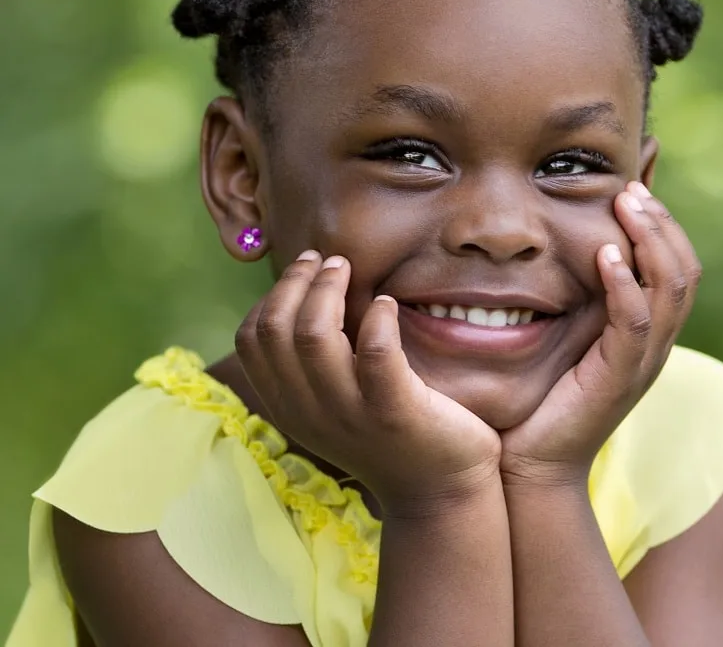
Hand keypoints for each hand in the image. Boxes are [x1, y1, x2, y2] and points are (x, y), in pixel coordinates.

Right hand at [235, 252, 501, 515]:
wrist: (440, 493)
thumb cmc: (390, 434)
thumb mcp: (335, 404)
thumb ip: (313, 366)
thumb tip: (304, 297)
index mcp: (290, 407)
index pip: (251, 340)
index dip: (271, 295)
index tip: (302, 270)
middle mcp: (310, 412)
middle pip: (275, 331)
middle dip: (296, 282)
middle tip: (326, 259)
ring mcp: (351, 414)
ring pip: (314, 335)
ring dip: (328, 289)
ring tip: (348, 268)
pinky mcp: (396, 412)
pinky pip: (376, 353)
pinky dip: (378, 318)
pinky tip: (388, 304)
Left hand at [498, 181, 701, 488]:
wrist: (534, 463)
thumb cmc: (545, 398)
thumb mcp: (570, 336)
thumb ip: (581, 298)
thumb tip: (569, 249)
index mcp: (648, 332)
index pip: (678, 268)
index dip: (663, 226)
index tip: (633, 189)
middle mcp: (655, 344)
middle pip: (685, 271)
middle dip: (661, 223)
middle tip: (632, 189)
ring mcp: (642, 362)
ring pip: (670, 290)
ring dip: (650, 242)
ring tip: (626, 206)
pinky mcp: (619, 377)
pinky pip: (635, 323)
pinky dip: (625, 285)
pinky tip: (607, 255)